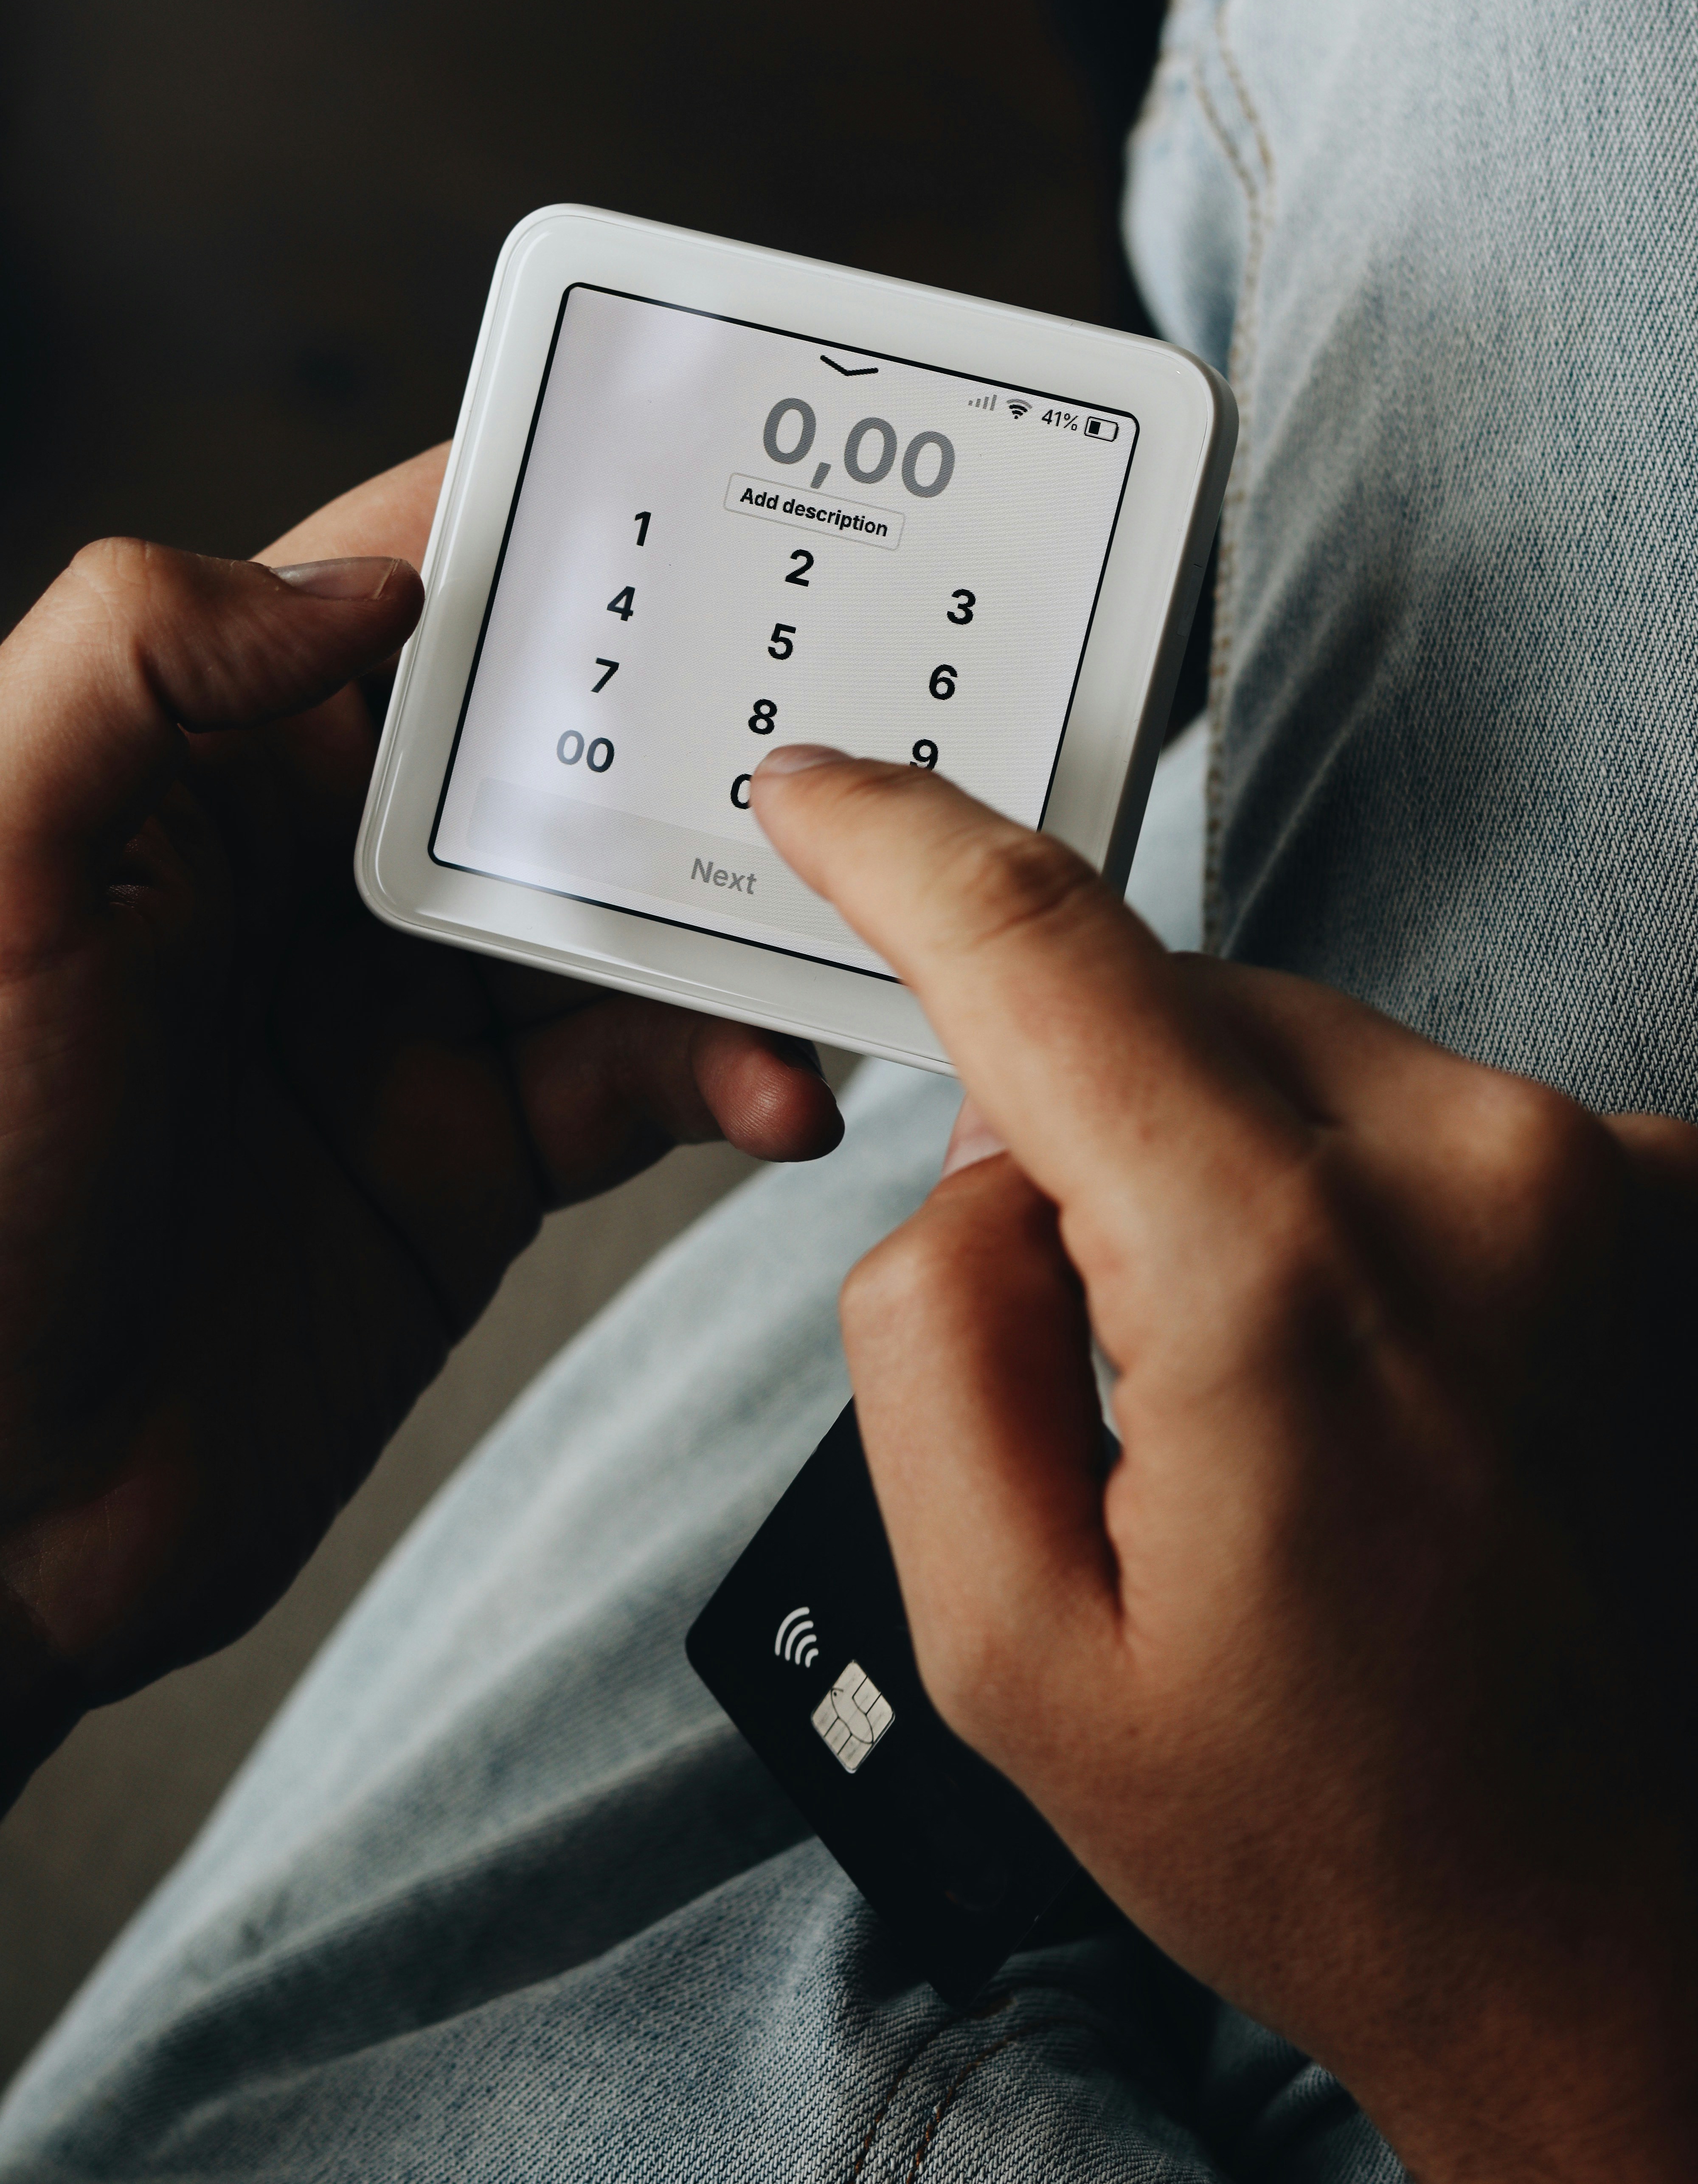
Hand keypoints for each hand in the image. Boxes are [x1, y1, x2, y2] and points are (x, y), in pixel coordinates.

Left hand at [0, 451, 839, 1803]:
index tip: (690, 479)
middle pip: (550, 760)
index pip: (392, 597)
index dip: (536, 532)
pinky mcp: (472, 1163)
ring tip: (853, 925)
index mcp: (203, 778)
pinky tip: (777, 1089)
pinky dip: (725, 1077)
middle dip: (692, 726)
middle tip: (847, 705)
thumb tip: (366, 579)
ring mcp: (407, 1026)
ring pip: (626, 922)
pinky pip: (639, 1086)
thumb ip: (139, 670)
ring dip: (744, 922)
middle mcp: (317, 885)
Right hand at [752, 747, 1697, 2183]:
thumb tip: (986, 1161)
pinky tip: (1378, 1385)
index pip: (1036, 949)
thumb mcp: (1004, 1637)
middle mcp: (1473, 1167)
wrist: (1619, 1938)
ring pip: (1290, 1054)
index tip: (821, 793)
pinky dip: (1345, 1198)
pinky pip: (1415, 1112)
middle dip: (1078, 1122)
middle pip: (1166, 1006)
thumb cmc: (1329, 1824)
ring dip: (1224, 1174)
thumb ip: (931, 1335)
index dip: (898, 848)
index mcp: (1279, 1267)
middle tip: (1106, 1363)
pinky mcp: (1670, 1196)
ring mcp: (1602, 1172)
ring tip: (1271, 1416)